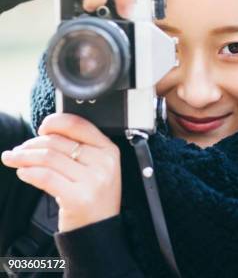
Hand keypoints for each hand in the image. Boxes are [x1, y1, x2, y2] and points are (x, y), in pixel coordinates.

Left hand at [0, 113, 121, 232]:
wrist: (99, 229)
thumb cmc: (94, 197)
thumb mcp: (96, 168)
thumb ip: (79, 149)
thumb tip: (47, 133)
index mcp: (109, 150)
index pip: (79, 125)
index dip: (55, 122)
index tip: (41, 128)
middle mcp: (104, 163)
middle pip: (59, 142)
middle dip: (32, 144)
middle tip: (19, 150)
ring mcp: (93, 180)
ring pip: (49, 158)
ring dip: (24, 157)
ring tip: (13, 159)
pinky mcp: (78, 197)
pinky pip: (45, 177)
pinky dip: (29, 173)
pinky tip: (22, 173)